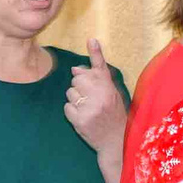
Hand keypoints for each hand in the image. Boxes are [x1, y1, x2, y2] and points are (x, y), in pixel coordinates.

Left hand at [63, 38, 125, 154]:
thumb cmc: (114, 115)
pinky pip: (67, 107)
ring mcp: (89, 109)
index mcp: (109, 89)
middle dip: (80, 85)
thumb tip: (75, 67)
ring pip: (70, 92)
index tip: (91, 40)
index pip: (98, 68)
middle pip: (78, 78)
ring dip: (75, 99)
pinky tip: (82, 117)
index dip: (95, 53)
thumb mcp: (113, 94)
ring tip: (87, 108)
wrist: (115, 142)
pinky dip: (72, 111)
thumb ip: (97, 79)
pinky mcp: (79, 121)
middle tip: (90, 97)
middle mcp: (100, 97)